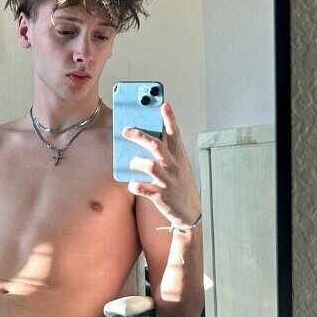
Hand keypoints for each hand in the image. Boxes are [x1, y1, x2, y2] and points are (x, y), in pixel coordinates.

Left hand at [124, 102, 200, 227]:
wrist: (189, 212)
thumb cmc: (179, 185)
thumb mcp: (177, 165)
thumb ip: (165, 152)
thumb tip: (146, 137)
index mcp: (178, 156)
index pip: (174, 134)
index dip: (169, 119)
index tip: (164, 105)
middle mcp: (174, 166)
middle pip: (157, 146)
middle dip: (140, 136)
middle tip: (126, 131)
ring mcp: (167, 181)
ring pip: (151, 166)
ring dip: (137, 163)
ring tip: (131, 163)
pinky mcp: (161, 195)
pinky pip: (144, 189)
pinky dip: (136, 186)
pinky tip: (132, 184)